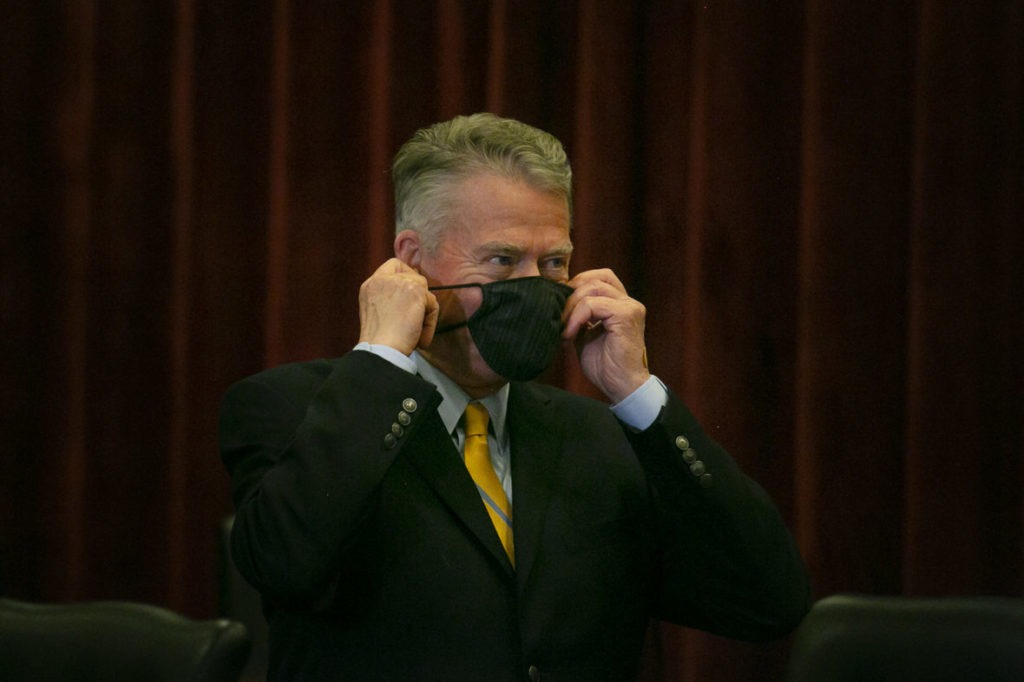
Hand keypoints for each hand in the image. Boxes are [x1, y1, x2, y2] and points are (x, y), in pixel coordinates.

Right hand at [358, 258, 438, 354]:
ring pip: (424, 291)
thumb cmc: (380, 342)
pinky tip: (420, 338)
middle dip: (420, 297)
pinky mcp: (414, 290)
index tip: (412, 293)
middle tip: (417, 319)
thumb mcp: (379, 314)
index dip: (406, 276)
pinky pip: (432, 304)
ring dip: (425, 313)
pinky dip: (430, 323)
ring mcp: (399, 283)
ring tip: (416, 334)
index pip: (393, 266)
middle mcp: (382, 279)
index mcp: (371, 286)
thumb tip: (417, 296)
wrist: (380, 350)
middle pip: (414, 276)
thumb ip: (391, 300)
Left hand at [562, 269, 649, 402]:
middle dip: (571, 293)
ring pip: (593, 288)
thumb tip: (558, 302)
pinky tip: (570, 334)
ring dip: (571, 306)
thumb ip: (578, 316)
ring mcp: (630, 307)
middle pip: (596, 278)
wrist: (620, 386)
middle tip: (558, 315)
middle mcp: (629, 302)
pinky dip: (576, 317)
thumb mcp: (585, 335)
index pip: (599, 277)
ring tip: (564, 328)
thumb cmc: (605, 366)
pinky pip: (593, 305)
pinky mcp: (626, 316)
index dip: (577, 285)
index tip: (559, 305)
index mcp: (621, 305)